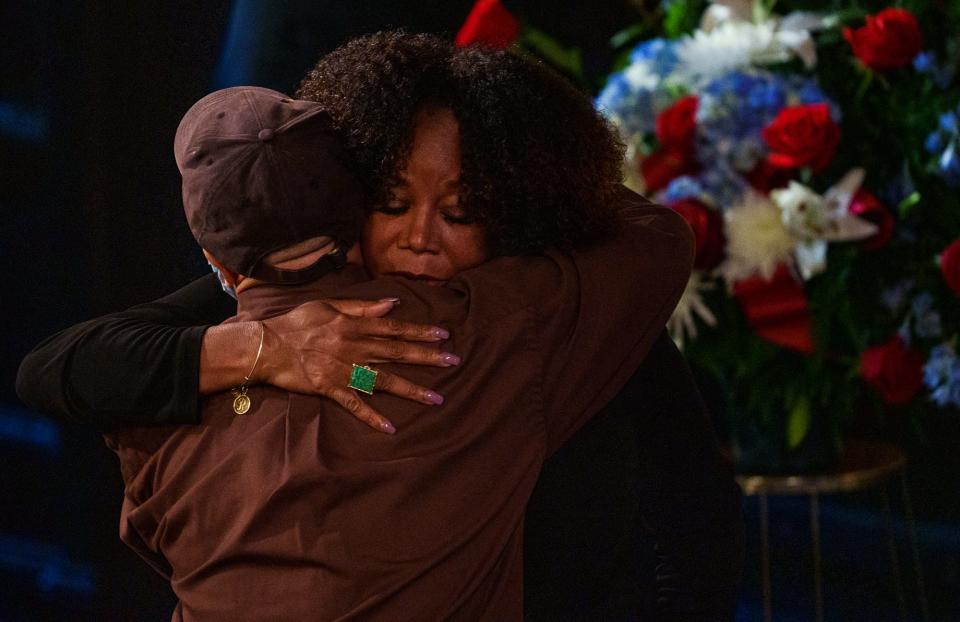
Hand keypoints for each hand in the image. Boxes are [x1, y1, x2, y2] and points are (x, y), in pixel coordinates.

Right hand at [258, 298, 458, 433]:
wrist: (267, 345)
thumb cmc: (297, 322)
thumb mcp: (329, 305)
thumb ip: (362, 306)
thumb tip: (392, 303)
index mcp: (354, 325)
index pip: (394, 329)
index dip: (420, 332)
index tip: (443, 336)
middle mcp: (354, 346)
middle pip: (397, 353)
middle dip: (427, 358)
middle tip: (454, 362)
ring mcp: (343, 369)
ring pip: (384, 381)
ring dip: (411, 390)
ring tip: (436, 400)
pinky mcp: (330, 388)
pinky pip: (354, 404)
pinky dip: (371, 416)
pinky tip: (390, 428)